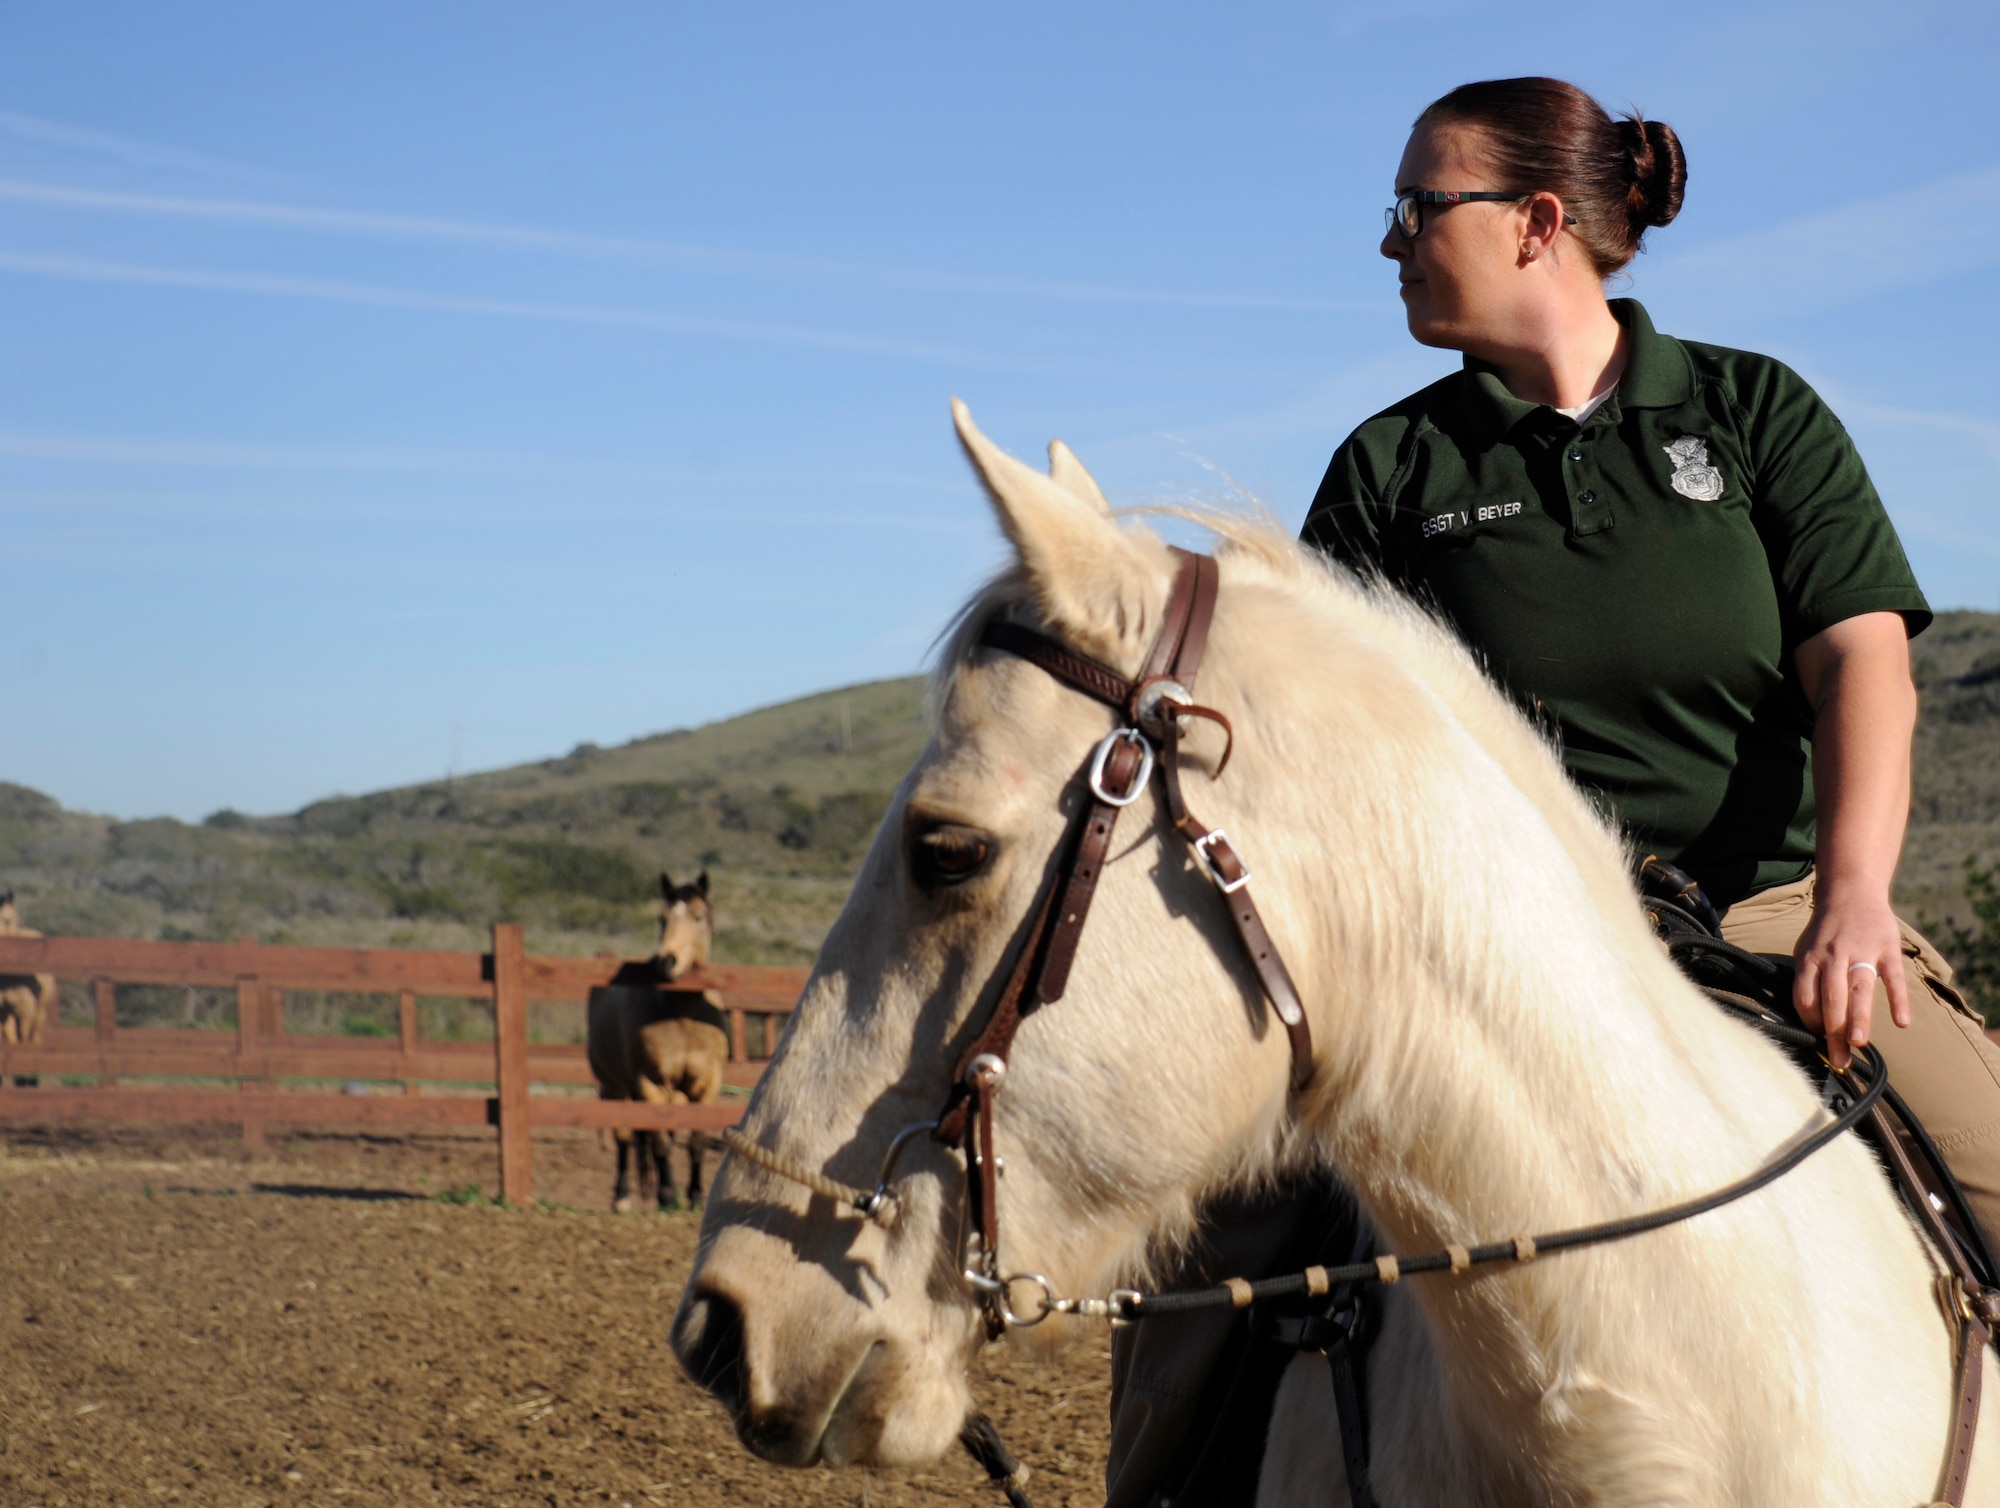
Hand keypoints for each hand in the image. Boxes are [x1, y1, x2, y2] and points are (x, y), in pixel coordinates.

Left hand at [1793, 886, 1910, 1071]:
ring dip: (1858, 1018)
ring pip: (1858, 989)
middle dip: (1833, 1030)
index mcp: (1809, 959)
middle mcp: (1832, 956)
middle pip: (1831, 998)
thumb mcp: (1807, 950)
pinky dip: (1897, 999)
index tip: (1819, 1042)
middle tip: (1839, 1059)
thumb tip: (1810, 1022)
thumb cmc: (1826, 932)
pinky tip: (1901, 1022)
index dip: (1810, 1021)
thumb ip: (1809, 981)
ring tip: (1859, 1044)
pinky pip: (1892, 977)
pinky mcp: (1887, 948)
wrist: (1851, 892)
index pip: (1804, 996)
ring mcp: (1861, 951)